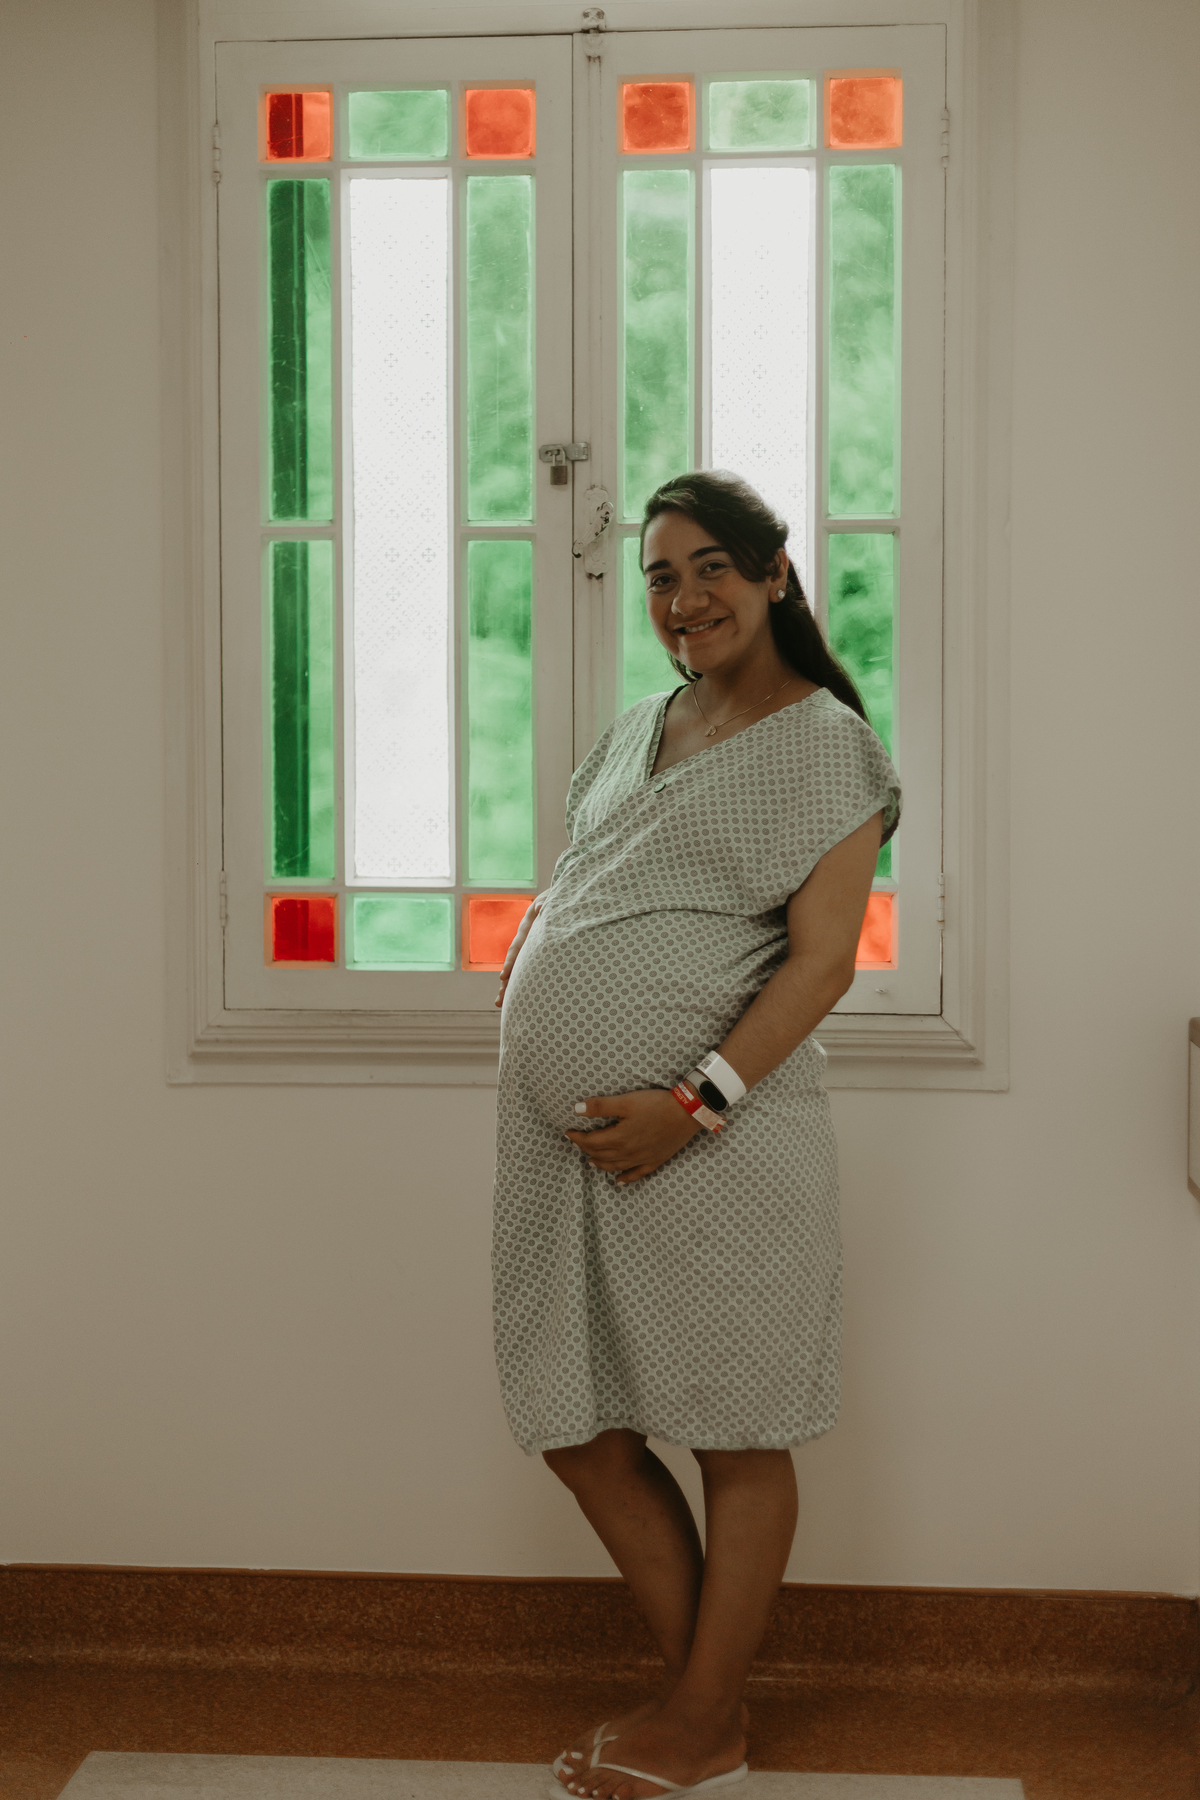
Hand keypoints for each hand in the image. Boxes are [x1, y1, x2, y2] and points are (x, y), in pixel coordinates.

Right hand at [495, 895, 545, 1007]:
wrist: (557, 901)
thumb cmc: (556, 899)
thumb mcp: (551, 898)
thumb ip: (546, 903)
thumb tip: (541, 908)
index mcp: (527, 929)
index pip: (517, 948)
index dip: (510, 962)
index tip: (503, 976)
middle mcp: (523, 941)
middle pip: (512, 964)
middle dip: (505, 984)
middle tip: (498, 1002)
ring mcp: (528, 949)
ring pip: (516, 970)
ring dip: (508, 987)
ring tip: (498, 1005)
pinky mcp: (535, 954)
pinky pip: (526, 971)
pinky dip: (521, 984)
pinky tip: (516, 999)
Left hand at [565, 1090, 700, 1185]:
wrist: (687, 1113)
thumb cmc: (656, 1104)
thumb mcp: (626, 1101)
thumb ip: (600, 1106)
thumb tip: (576, 1109)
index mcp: (618, 1138)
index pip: (591, 1142)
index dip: (577, 1138)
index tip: (568, 1133)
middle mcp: (628, 1152)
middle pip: (601, 1155)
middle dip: (586, 1149)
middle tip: (578, 1143)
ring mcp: (641, 1159)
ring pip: (615, 1166)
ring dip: (600, 1164)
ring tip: (591, 1161)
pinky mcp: (655, 1160)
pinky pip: (636, 1174)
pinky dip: (625, 1179)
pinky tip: (619, 1182)